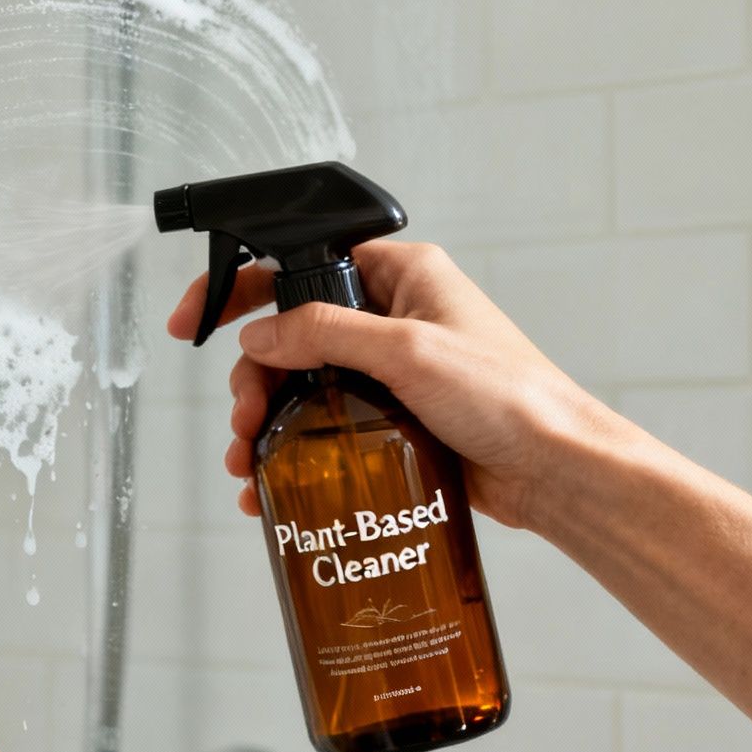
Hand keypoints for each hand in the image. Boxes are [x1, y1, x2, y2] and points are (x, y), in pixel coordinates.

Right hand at [167, 240, 623, 528]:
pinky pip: (326, 431)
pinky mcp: (395, 424)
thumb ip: (326, 334)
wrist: (558, 472)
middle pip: (290, 336)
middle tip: (243, 421)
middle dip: (253, 380)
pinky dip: (292, 455)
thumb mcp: (409, 352)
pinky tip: (270, 489)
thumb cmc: (511, 398)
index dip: (240, 287)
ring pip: (302, 388)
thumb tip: (258, 337)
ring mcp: (393, 373)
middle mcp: (394, 317)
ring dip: (265, 424)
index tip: (193, 319)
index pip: (301, 263)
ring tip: (250, 464)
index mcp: (402, 275)